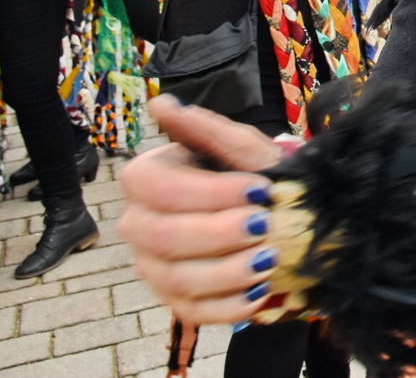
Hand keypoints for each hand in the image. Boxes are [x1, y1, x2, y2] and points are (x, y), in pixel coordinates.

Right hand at [120, 95, 285, 324]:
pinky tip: (260, 291)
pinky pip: (192, 312)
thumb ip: (205, 129)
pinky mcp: (174, 299)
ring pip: (175, 278)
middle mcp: (139, 224)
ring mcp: (152, 266)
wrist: (277, 215)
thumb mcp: (241, 148)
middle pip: (161, 236)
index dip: (208, 192)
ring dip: (229, 271)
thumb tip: (161, 104)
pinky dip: (229, 305)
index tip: (258, 189)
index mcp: (147, 179)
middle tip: (266, 226)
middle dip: (219, 233)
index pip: (157, 188)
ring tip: (270, 259)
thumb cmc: (253, 175)